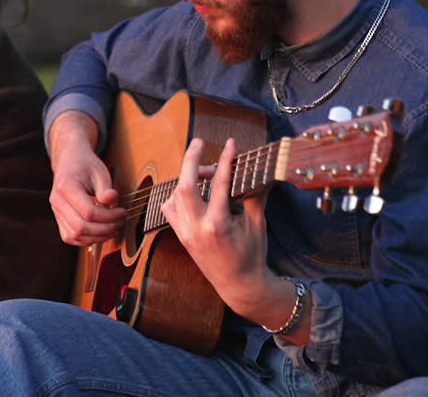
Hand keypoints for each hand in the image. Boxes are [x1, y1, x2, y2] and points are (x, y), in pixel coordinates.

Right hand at [48, 111, 124, 245]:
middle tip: (119, 222)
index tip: (122, 212)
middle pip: (80, 227)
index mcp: (65, 187)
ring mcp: (56, 212)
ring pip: (74, 236)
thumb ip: (105, 188)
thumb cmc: (85, 165)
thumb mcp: (99, 171)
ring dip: (96, 237)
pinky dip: (86, 239)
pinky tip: (100, 232)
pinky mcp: (59, 219)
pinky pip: (70, 237)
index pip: (88, 212)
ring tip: (112, 228)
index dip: (109, 217)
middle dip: (104, 229)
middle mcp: (57, 201)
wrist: (69, 161)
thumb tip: (112, 201)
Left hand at [160, 137, 285, 322]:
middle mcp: (197, 228)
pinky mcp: (180, 236)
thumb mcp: (257, 223)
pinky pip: (170, 209)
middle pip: (184, 185)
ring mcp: (185, 233)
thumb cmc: (251, 254)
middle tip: (199, 142)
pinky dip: (177, 195)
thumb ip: (253, 195)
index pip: (220, 184)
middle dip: (190, 160)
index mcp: (218, 224)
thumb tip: (257, 170)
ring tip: (204, 172)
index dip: (225, 160)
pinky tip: (192, 191)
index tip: (231, 144)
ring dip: (186, 179)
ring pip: (174, 196)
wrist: (239, 285)